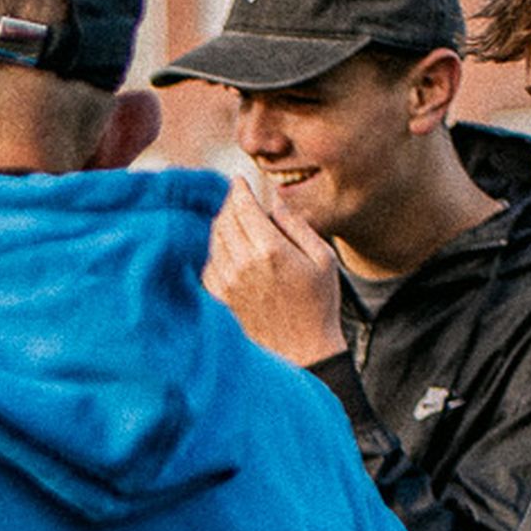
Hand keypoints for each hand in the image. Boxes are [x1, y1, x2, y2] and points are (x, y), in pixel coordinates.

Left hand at [203, 176, 346, 366]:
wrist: (302, 350)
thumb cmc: (318, 303)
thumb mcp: (322, 258)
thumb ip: (296, 225)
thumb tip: (275, 202)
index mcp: (268, 249)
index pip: (242, 206)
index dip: (238, 189)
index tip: (239, 180)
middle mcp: (242, 264)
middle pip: (223, 220)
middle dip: (229, 204)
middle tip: (238, 197)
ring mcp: (227, 282)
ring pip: (213, 240)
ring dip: (221, 225)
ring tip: (233, 220)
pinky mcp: (220, 298)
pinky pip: (208, 264)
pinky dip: (215, 250)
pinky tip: (227, 248)